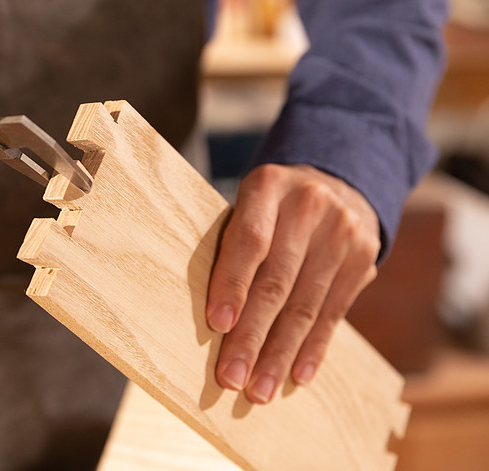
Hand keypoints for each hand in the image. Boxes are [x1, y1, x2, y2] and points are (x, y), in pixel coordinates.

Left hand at [206, 164, 379, 403]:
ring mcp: (342, 232)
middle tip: (231, 377)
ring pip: (306, 304)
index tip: (217, 324)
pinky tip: (296, 376)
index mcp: (268, 185)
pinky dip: (312, 348)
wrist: (338, 181)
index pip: (250, 240)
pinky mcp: (364, 258)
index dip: (233, 283)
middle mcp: (309, 205)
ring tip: (259, 390)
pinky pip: (334, 312)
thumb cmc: (270, 204)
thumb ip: (230, 243)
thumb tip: (207, 316)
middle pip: (277, 281)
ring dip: (280, 354)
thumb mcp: (248, 202)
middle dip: (252, 335)